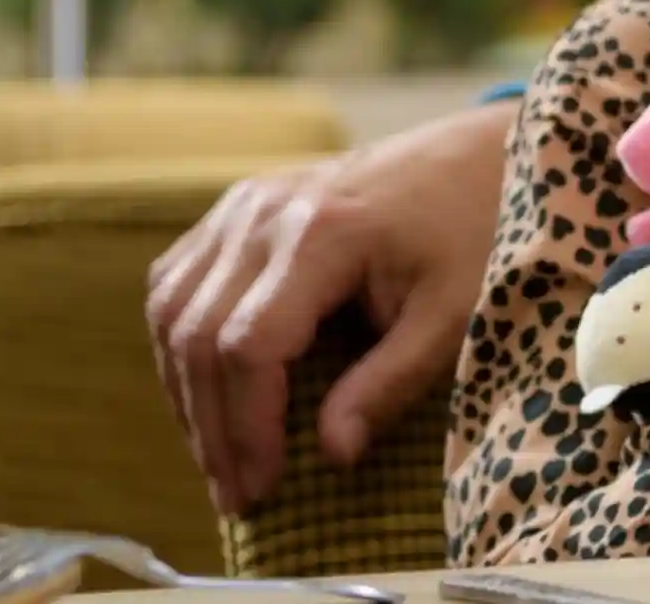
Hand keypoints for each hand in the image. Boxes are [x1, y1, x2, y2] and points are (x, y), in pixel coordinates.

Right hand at [147, 99, 515, 513]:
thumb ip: (391, 383)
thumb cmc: (475, 232)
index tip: (263, 488)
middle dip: (212, 428)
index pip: (248, 346)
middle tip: (237, 495)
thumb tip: (332, 455)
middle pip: (198, 335)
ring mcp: (242, 203)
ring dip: (187, 395)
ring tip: (220, 459)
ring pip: (172, 311)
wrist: (476, 154)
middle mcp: (264, 212)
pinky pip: (178, 283)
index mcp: (322, 233)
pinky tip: (208, 396)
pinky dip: (181, 347)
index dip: (247, 426)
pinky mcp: (236, 206)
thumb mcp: (453, 314)